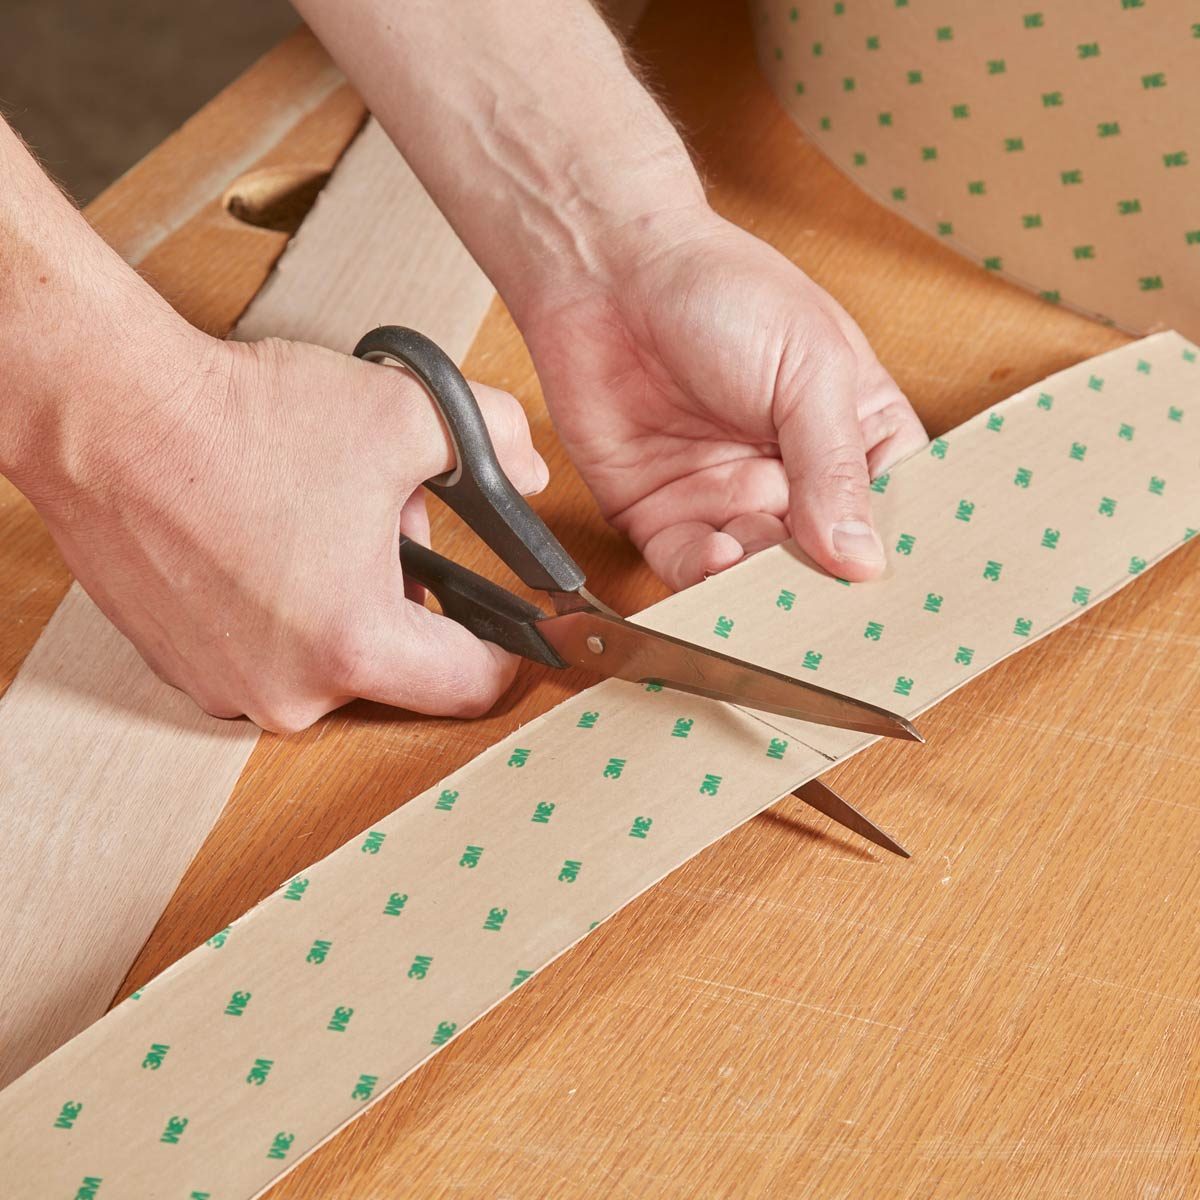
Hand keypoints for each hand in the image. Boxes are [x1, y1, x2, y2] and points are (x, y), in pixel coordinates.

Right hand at [29, 332, 548, 732]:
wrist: (105, 412)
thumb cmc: (239, 420)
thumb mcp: (402, 412)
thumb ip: (494, 440)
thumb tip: (528, 472)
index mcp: (354, 644)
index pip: (469, 686)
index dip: (503, 648)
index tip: (505, 619)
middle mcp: (287, 690)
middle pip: (396, 664)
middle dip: (410, 598)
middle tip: (385, 523)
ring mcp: (226, 685)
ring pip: (330, 657)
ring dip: (343, 602)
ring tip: (316, 522)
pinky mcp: (181, 667)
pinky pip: (268, 652)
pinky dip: (282, 609)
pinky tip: (266, 541)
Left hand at [521, 207, 927, 589]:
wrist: (605, 269)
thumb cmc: (720, 289)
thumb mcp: (808, 368)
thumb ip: (834, 466)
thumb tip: (864, 557)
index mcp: (849, 431)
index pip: (889, 512)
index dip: (891, 553)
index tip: (900, 594)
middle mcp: (790, 475)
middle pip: (822, 559)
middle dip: (822, 586)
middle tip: (828, 611)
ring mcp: (726, 496)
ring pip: (757, 574)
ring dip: (762, 587)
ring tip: (767, 580)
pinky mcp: (661, 513)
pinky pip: (688, 568)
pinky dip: (704, 578)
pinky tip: (719, 557)